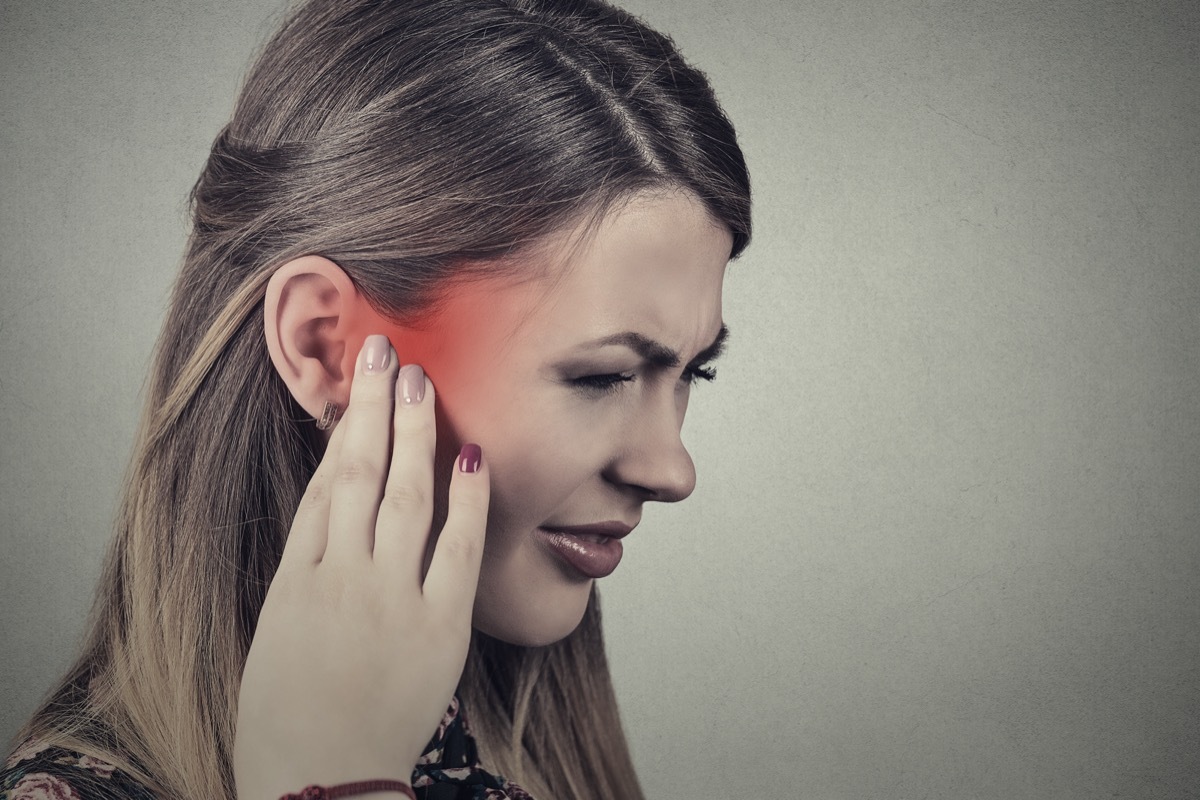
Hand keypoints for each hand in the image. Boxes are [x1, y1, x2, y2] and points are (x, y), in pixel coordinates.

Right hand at [233, 335, 488, 799]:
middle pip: (358, 471)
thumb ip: (307, 570)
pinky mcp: (439, 627)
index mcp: (296, 579)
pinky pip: (457, 548)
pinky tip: (472, 453)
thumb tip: (334, 512)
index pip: (324, 483)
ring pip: (404, 494)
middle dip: (373, 405)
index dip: (341, 427)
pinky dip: (467, 499)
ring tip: (420, 380)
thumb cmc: (286, 720)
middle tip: (385, 351)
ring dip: (413, 431)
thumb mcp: (277, 632)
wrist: (319, 786)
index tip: (353, 383)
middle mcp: (341, 577)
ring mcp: (390, 599)